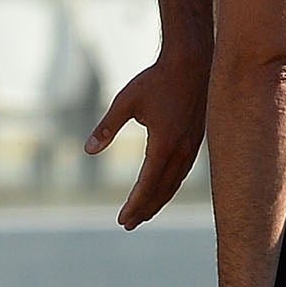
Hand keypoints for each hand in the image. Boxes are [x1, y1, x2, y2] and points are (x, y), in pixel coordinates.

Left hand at [86, 51, 208, 229]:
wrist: (193, 62)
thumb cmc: (157, 79)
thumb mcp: (125, 102)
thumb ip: (107, 127)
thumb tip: (88, 150)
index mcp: (164, 144)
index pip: (147, 184)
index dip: (134, 204)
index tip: (122, 219)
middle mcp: (181, 150)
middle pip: (162, 190)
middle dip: (145, 209)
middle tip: (128, 224)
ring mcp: (193, 146)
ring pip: (175, 183)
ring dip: (159, 201)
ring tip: (144, 214)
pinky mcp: (197, 139)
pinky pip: (183, 171)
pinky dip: (170, 186)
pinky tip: (162, 189)